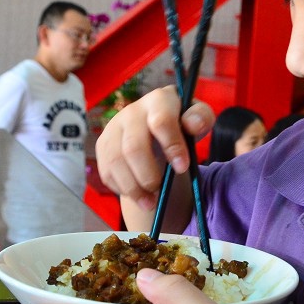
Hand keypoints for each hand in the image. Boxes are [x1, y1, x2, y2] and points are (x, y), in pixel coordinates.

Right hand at [94, 85, 214, 212]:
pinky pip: (107, 172)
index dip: (172, 146)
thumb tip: (192, 124)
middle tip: (160, 191)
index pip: (161, 122)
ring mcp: (113, 128)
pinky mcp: (103, 146)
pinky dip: (122, 188)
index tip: (182, 168)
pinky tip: (138, 195)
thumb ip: (200, 118)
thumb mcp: (198, 119)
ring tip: (150, 203)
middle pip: (133, 147)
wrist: (157, 130)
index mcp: (158, 101)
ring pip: (116, 162)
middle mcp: (131, 112)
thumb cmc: (181, 125)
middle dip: (148, 175)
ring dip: (133, 188)